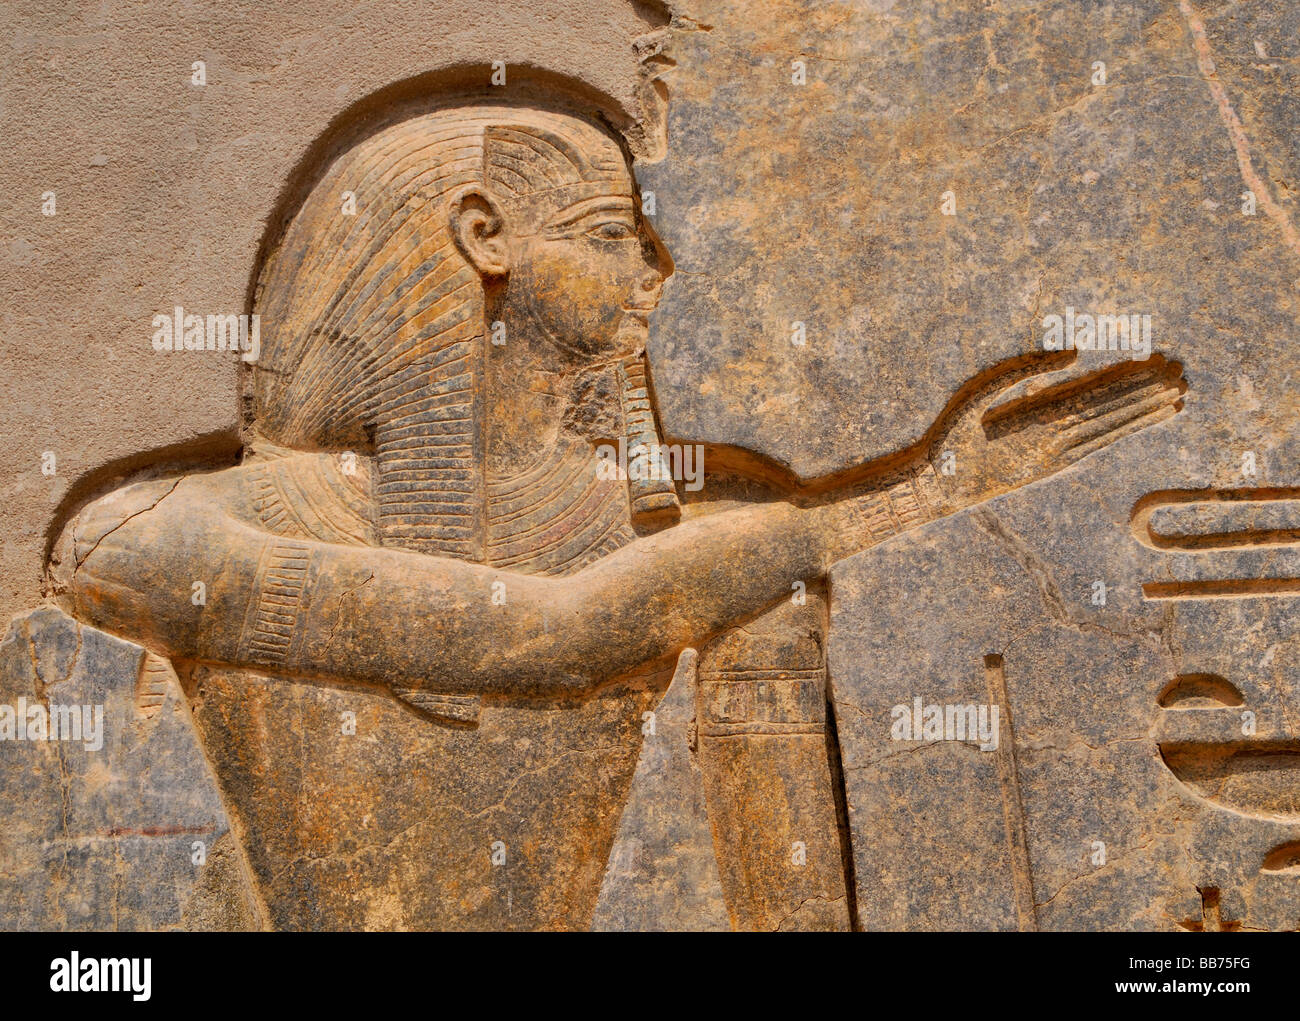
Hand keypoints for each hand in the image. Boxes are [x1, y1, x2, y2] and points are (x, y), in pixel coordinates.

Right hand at [927, 351, 1185, 512]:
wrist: (937, 489)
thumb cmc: (948, 438)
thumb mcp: (974, 395)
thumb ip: (1023, 372)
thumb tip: (1073, 354)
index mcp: (1039, 424)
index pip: (1099, 397)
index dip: (1133, 381)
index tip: (1162, 364)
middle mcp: (1055, 445)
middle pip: (1113, 414)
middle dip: (1149, 394)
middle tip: (1183, 374)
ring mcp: (1056, 460)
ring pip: (1110, 432)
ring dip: (1144, 415)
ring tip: (1178, 399)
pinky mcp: (1051, 469)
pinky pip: (1096, 447)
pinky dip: (1123, 433)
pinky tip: (1141, 424)